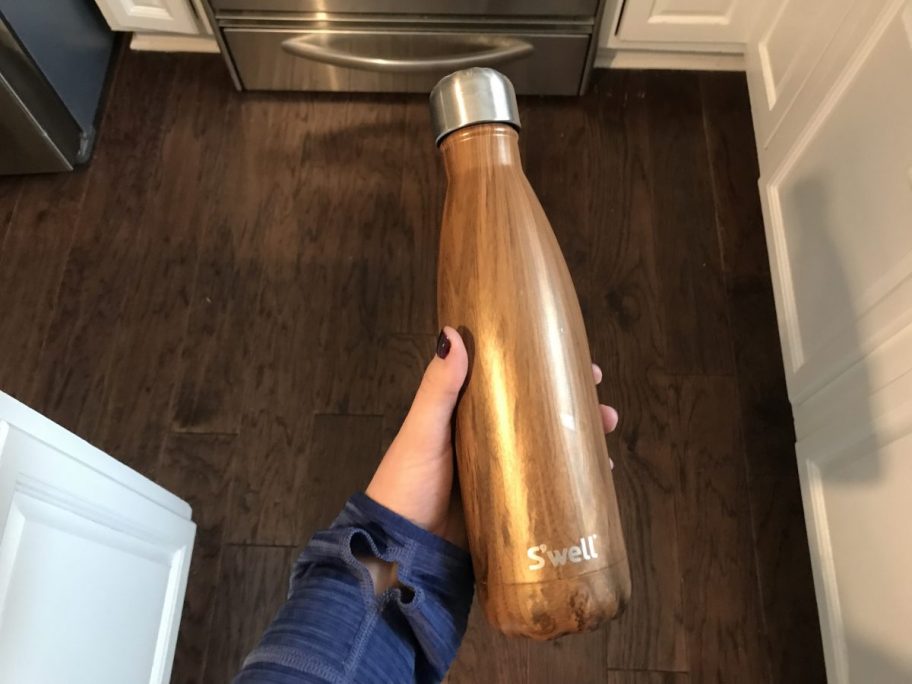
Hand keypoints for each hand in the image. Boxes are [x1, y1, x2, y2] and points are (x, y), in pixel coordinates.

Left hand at [366, 326, 619, 548]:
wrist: (401, 547)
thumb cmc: (407, 482)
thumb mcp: (423, 430)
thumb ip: (438, 388)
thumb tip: (452, 333)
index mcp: (469, 416)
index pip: (517, 384)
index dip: (549, 373)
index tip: (580, 363)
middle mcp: (492, 442)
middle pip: (543, 418)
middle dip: (579, 411)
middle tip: (606, 411)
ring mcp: (505, 476)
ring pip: (551, 453)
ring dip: (582, 445)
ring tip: (607, 443)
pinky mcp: (512, 509)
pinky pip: (548, 492)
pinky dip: (573, 484)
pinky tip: (597, 484)